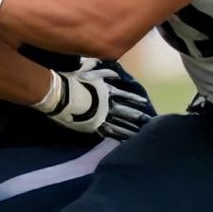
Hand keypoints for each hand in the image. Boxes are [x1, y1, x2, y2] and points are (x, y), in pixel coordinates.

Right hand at [35, 59, 152, 140]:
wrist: (63, 96)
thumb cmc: (74, 82)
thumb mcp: (90, 71)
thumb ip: (103, 72)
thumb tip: (116, 73)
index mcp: (107, 92)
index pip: (125, 96)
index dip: (135, 99)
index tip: (145, 103)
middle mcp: (108, 105)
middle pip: (126, 112)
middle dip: (138, 116)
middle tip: (149, 121)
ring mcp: (102, 117)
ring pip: (121, 124)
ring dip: (132, 128)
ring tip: (141, 133)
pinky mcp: (95, 127)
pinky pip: (110, 133)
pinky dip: (119, 136)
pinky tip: (127, 140)